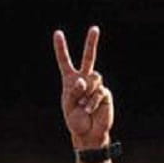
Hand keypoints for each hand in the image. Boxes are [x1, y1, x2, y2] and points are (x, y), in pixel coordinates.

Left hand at [56, 27, 113, 149]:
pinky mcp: (105, 94)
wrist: (89, 134)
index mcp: (70, 80)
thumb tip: (84, 79)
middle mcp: (84, 80)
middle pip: (89, 58)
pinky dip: (93, 101)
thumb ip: (74, 90)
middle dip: (91, 42)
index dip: (61, 48)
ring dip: (87, 92)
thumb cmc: (75, 120)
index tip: (58, 33)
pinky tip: (89, 109)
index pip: (65, 61)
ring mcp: (96, 86)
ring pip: (94, 77)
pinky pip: (99, 91)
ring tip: (83, 106)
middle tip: (95, 29)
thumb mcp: (68, 104)